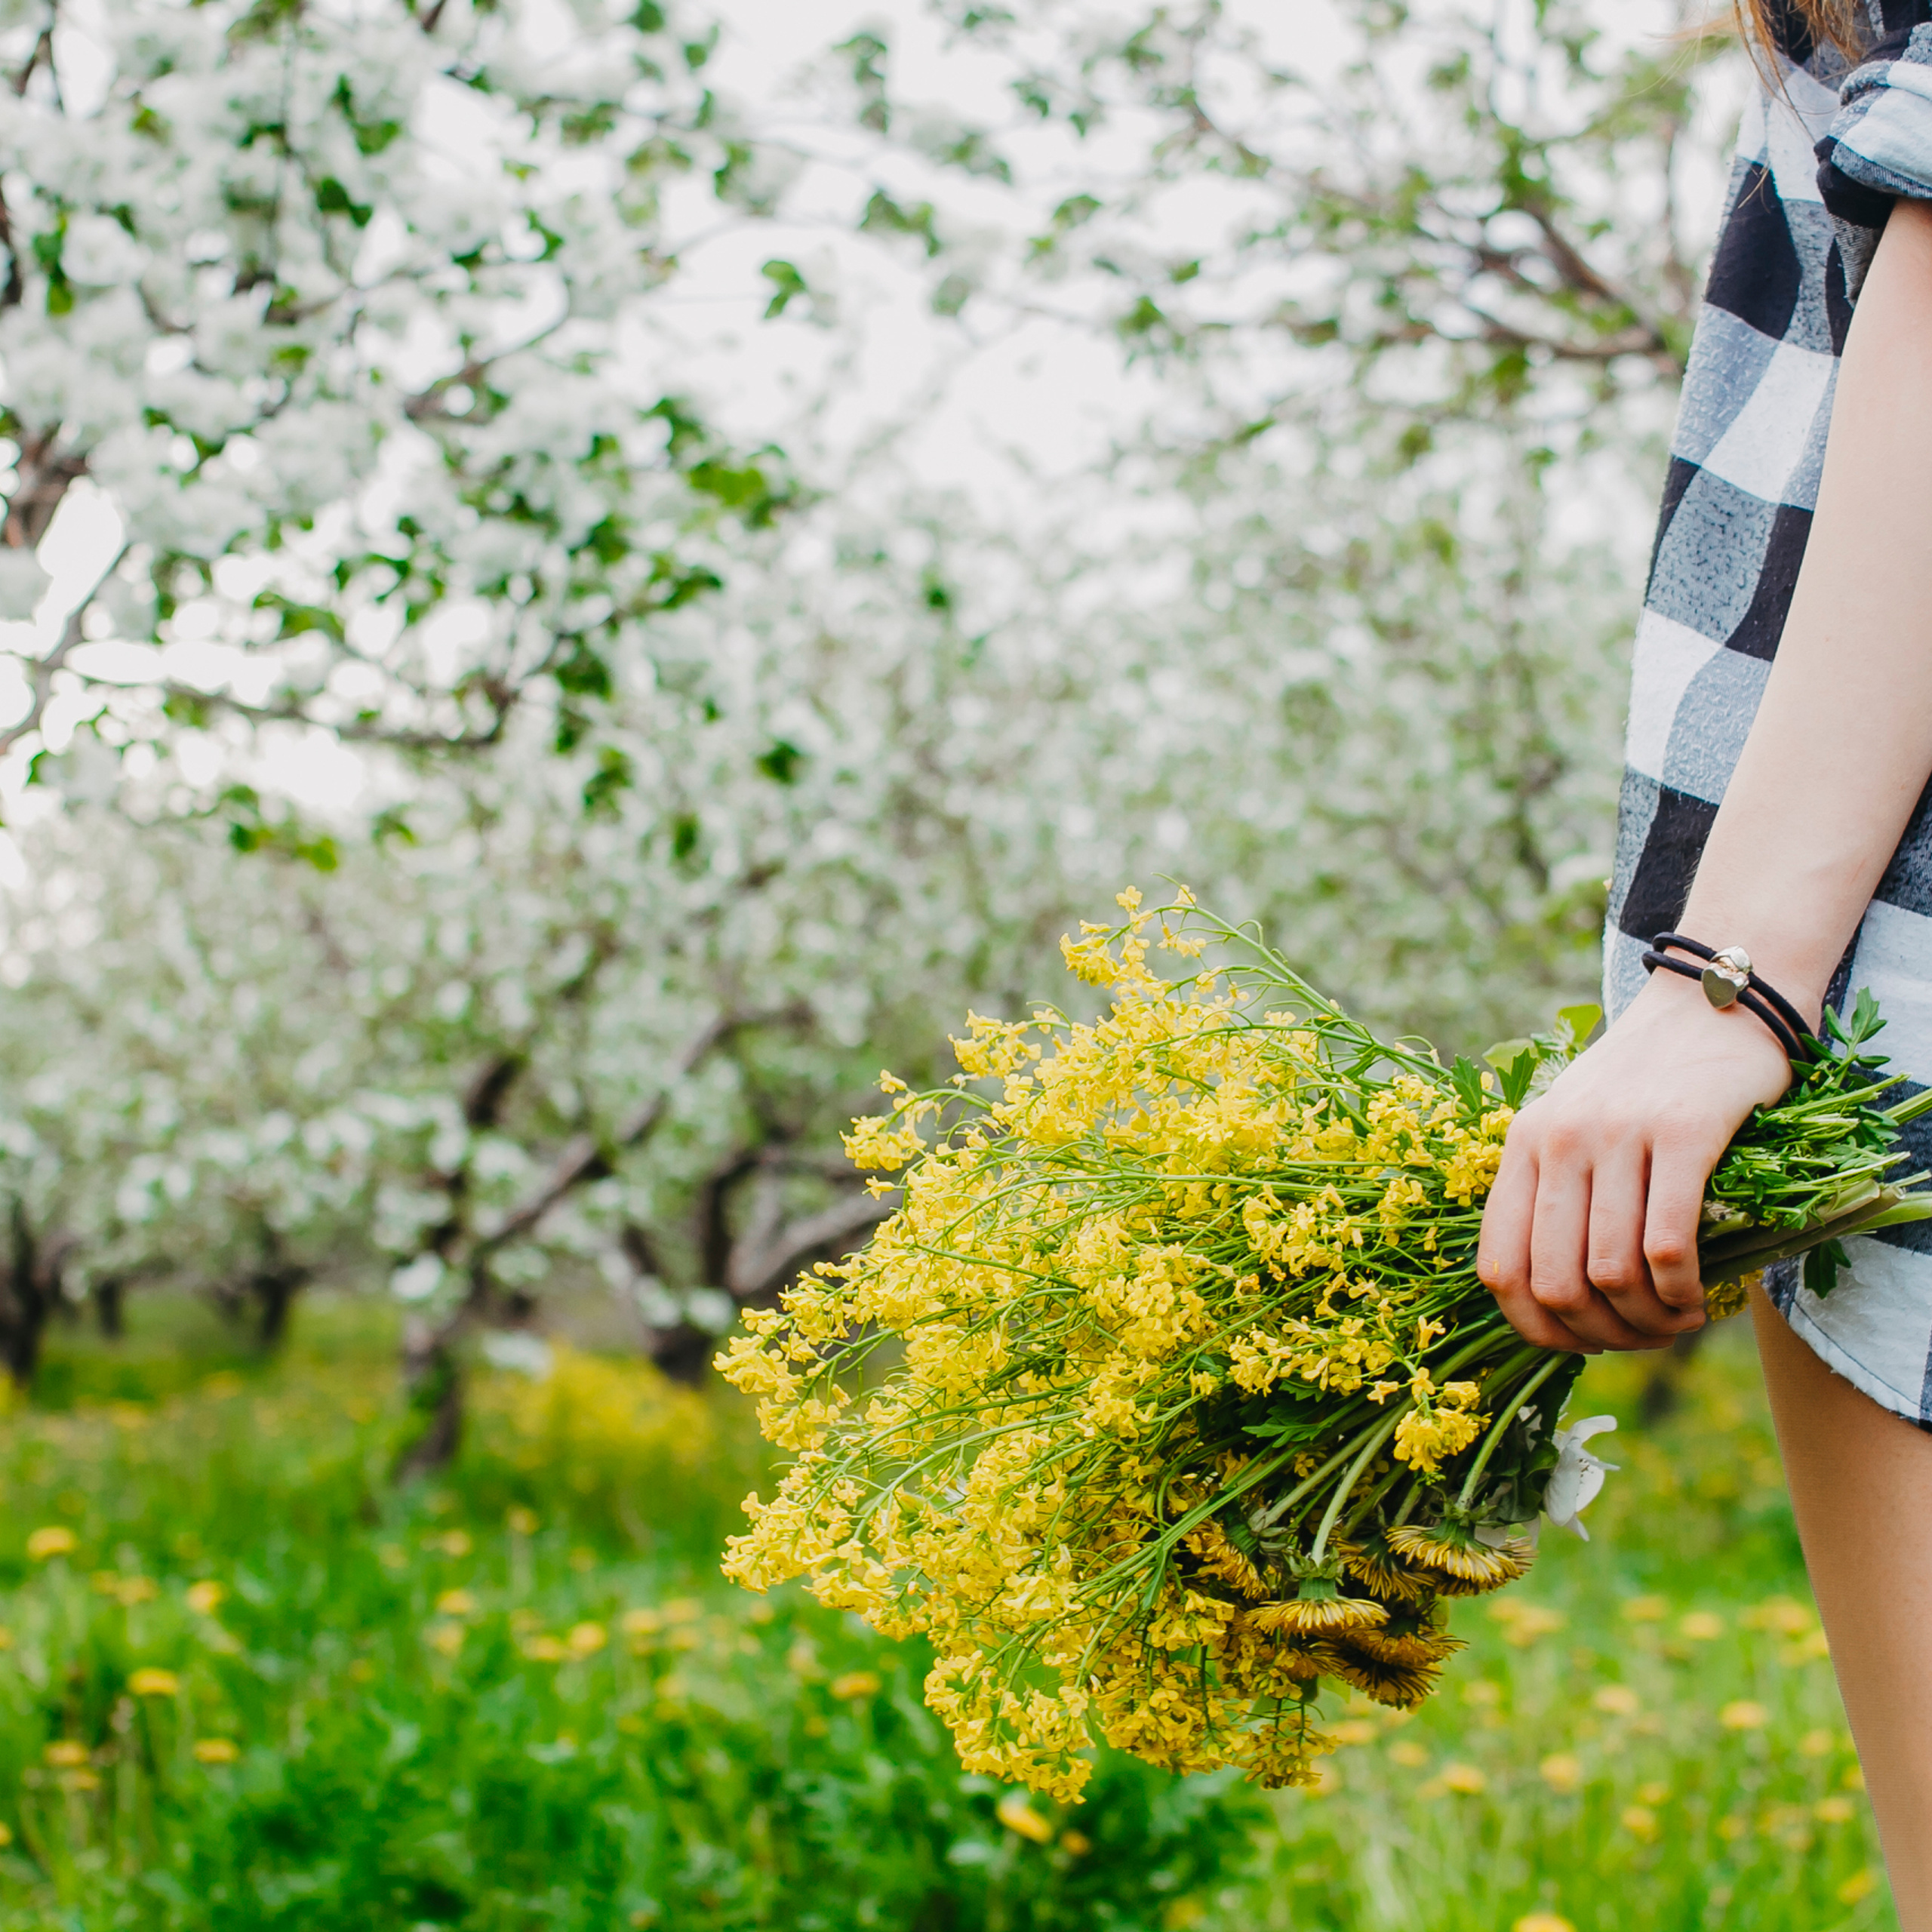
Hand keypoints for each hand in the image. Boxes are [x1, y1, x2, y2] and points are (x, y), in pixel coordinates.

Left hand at [1476, 971, 1796, 1351]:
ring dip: (1647, 1322)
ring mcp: (1618, 1134)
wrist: (1710, 1003)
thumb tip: (1551, 1302)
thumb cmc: (1643, 1083)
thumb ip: (1554, 1193)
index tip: (1578, 1342)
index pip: (1498, 1266)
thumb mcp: (1574, 1126)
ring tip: (1675, 1322)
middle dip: (1598, 1334)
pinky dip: (1680, 1292)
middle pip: (1554, 1281)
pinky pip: (1667, 1242)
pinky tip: (1698, 1299)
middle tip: (1640, 1340)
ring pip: (1611, 1271)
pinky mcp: (1685, 1133)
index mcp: (1522, 1144)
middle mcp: (1559, 1139)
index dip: (1535, 1327)